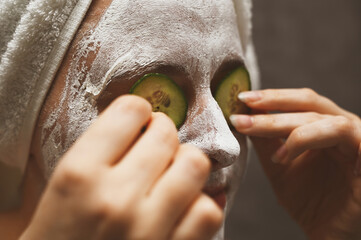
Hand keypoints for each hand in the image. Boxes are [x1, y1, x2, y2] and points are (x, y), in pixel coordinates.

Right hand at [21, 95, 221, 239]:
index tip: (138, 123)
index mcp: (80, 174)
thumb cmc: (58, 236)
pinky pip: (208, 211)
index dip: (138, 112)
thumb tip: (144, 120)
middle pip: (166, 134)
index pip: (130, 110)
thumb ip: (99, 149)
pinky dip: (201, 203)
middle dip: (163, 134)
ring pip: (195, 165)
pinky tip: (185, 206)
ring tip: (172, 173)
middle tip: (156, 147)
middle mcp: (116, 198)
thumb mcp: (63, 186)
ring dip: (186, 163)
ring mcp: (148, 228)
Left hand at [231, 88, 360, 239]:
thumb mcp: (280, 167)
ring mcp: (357, 138)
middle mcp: (343, 128)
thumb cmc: (311, 203)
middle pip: (307, 102)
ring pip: (319, 116)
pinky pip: (339, 132)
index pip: (298, 102)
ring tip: (251, 131)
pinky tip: (281, 156)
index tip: (240, 100)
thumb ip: (266, 141)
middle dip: (270, 104)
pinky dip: (305, 139)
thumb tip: (244, 116)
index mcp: (324, 127)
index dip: (270, 97)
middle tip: (240, 111)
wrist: (333, 236)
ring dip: (281, 122)